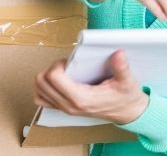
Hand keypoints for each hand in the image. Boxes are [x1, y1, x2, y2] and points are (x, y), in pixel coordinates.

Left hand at [34, 49, 148, 124]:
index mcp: (81, 98)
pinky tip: (58, 82)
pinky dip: (44, 88)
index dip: (58, 64)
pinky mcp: (64, 109)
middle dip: (51, 68)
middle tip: (66, 65)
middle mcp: (69, 105)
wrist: (127, 113)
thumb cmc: (125, 97)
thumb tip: (118, 53)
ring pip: (39, 91)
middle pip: (41, 82)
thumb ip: (122, 67)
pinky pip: (42, 99)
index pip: (53, 78)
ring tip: (62, 72)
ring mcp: (65, 109)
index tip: (70, 61)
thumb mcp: (127, 81)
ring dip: (46, 77)